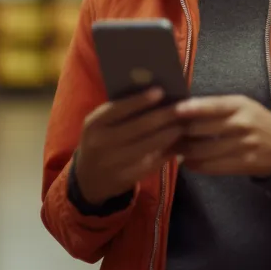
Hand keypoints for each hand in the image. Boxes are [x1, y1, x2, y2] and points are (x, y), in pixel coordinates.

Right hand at [74, 88, 183, 204]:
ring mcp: (113, 162)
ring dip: (169, 134)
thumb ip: (120, 112)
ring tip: (182, 124)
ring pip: (148, 146)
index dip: (140, 100)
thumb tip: (154, 94)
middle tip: (182, 108)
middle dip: (163, 116)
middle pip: (138, 127)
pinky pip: (151, 162)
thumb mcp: (101, 125)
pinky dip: (166, 151)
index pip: (118, 108)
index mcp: (94, 124)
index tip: (160, 91)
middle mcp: (101, 143)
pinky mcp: (126, 178)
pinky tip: (177, 143)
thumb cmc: (100, 141)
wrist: (88, 178)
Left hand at [173, 95, 270, 176]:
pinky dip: (195, 165)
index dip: (192, 108)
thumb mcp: (242, 106)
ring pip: (202, 151)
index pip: (212, 106)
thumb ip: (216, 107)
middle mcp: (241, 124)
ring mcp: (242, 146)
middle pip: (201, 129)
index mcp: (240, 105)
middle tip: (165, 133)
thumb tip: (182, 110)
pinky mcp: (242, 164)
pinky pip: (211, 167)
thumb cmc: (255, 120)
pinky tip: (188, 162)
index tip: (174, 110)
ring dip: (183, 151)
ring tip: (174, 149)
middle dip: (180, 132)